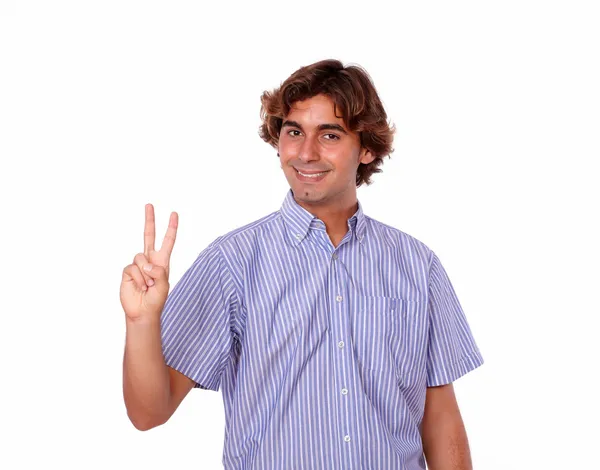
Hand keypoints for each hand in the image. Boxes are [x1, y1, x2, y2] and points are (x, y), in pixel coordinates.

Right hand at [120, 204, 177, 322]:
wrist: (142, 312)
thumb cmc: (156, 300)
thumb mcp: (163, 285)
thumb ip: (158, 272)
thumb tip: (146, 263)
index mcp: (162, 261)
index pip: (167, 241)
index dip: (171, 228)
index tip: (174, 214)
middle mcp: (150, 260)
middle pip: (148, 235)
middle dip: (149, 220)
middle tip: (149, 204)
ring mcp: (138, 265)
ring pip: (140, 257)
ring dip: (145, 274)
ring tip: (147, 286)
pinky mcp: (127, 271)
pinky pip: (132, 268)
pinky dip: (138, 279)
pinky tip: (139, 287)